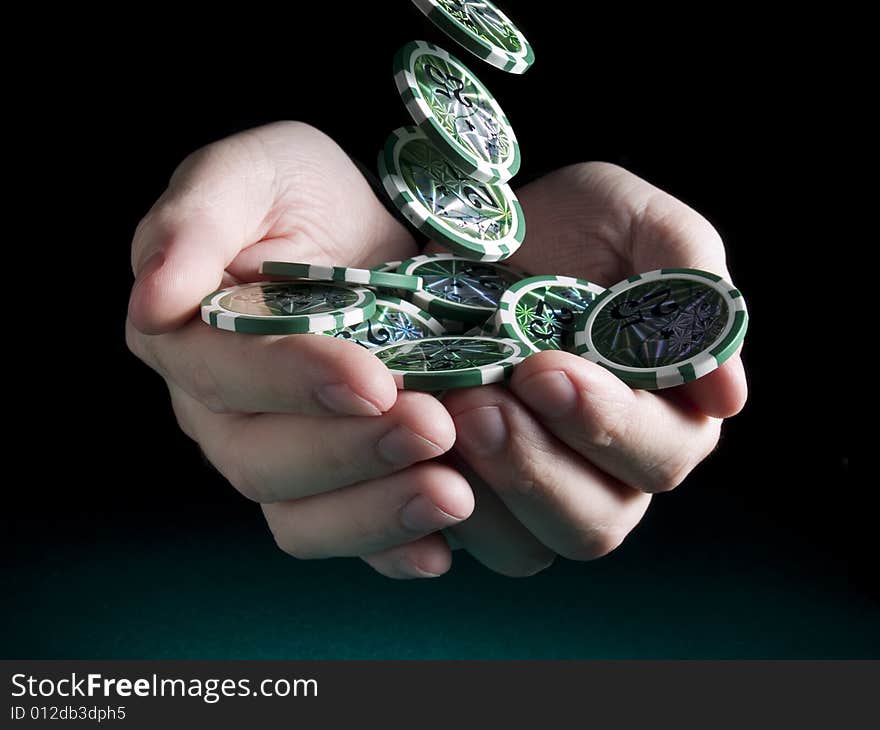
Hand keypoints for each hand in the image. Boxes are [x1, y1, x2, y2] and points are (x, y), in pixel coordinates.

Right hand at [126, 122, 474, 577]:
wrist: (368, 235)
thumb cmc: (303, 196)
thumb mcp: (256, 172)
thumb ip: (197, 217)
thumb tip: (152, 296)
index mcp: (187, 336)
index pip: (223, 374)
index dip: (292, 383)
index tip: (373, 381)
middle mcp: (220, 411)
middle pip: (261, 460)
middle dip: (348, 452)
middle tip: (433, 427)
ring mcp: (274, 453)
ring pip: (298, 516)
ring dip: (374, 513)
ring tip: (454, 494)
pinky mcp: (329, 482)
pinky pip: (344, 535)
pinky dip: (389, 550)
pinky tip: (439, 549)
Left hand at [361, 162, 747, 577]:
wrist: (468, 241)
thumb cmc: (564, 227)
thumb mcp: (631, 217)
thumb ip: (688, 277)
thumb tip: (727, 394)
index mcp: (667, 413)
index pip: (660, 454)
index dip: (606, 424)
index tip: (545, 370)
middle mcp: (610, 469)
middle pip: (596, 521)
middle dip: (536, 466)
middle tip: (481, 403)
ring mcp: (539, 491)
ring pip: (530, 546)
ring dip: (486, 490)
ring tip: (448, 413)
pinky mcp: (476, 497)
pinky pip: (461, 537)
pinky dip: (432, 505)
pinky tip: (412, 449)